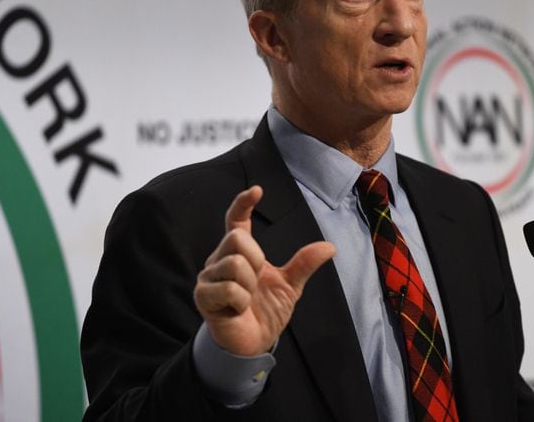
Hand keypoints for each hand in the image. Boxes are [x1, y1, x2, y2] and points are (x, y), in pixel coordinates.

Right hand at [193, 186, 334, 355]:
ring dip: (249, 285)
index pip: (236, 221)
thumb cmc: (266, 311)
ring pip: (234, 263)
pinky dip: (241, 301)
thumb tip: (330, 246)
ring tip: (247, 299)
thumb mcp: (290, 286)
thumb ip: (304, 264)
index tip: (257, 191)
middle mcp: (220, 259)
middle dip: (256, 259)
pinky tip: (237, 309)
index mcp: (239, 252)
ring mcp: (209, 277)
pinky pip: (229, 288)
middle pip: (237, 238)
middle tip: (256, 281)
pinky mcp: (203, 296)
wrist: (253, 343)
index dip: (243, 203)